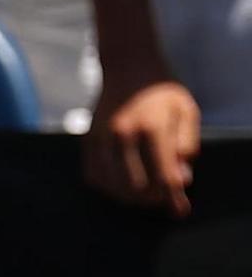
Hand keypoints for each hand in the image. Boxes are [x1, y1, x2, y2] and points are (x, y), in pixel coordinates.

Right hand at [84, 79, 200, 218]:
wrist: (127, 65)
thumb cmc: (162, 91)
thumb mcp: (187, 112)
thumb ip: (187, 145)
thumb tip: (180, 179)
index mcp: (152, 127)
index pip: (164, 176)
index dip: (174, 198)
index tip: (181, 211)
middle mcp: (123, 134)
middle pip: (135, 187)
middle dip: (152, 200)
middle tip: (163, 198)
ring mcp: (101, 136)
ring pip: (111, 184)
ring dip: (129, 197)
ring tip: (143, 195)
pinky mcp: (88, 137)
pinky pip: (92, 174)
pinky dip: (106, 186)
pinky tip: (120, 184)